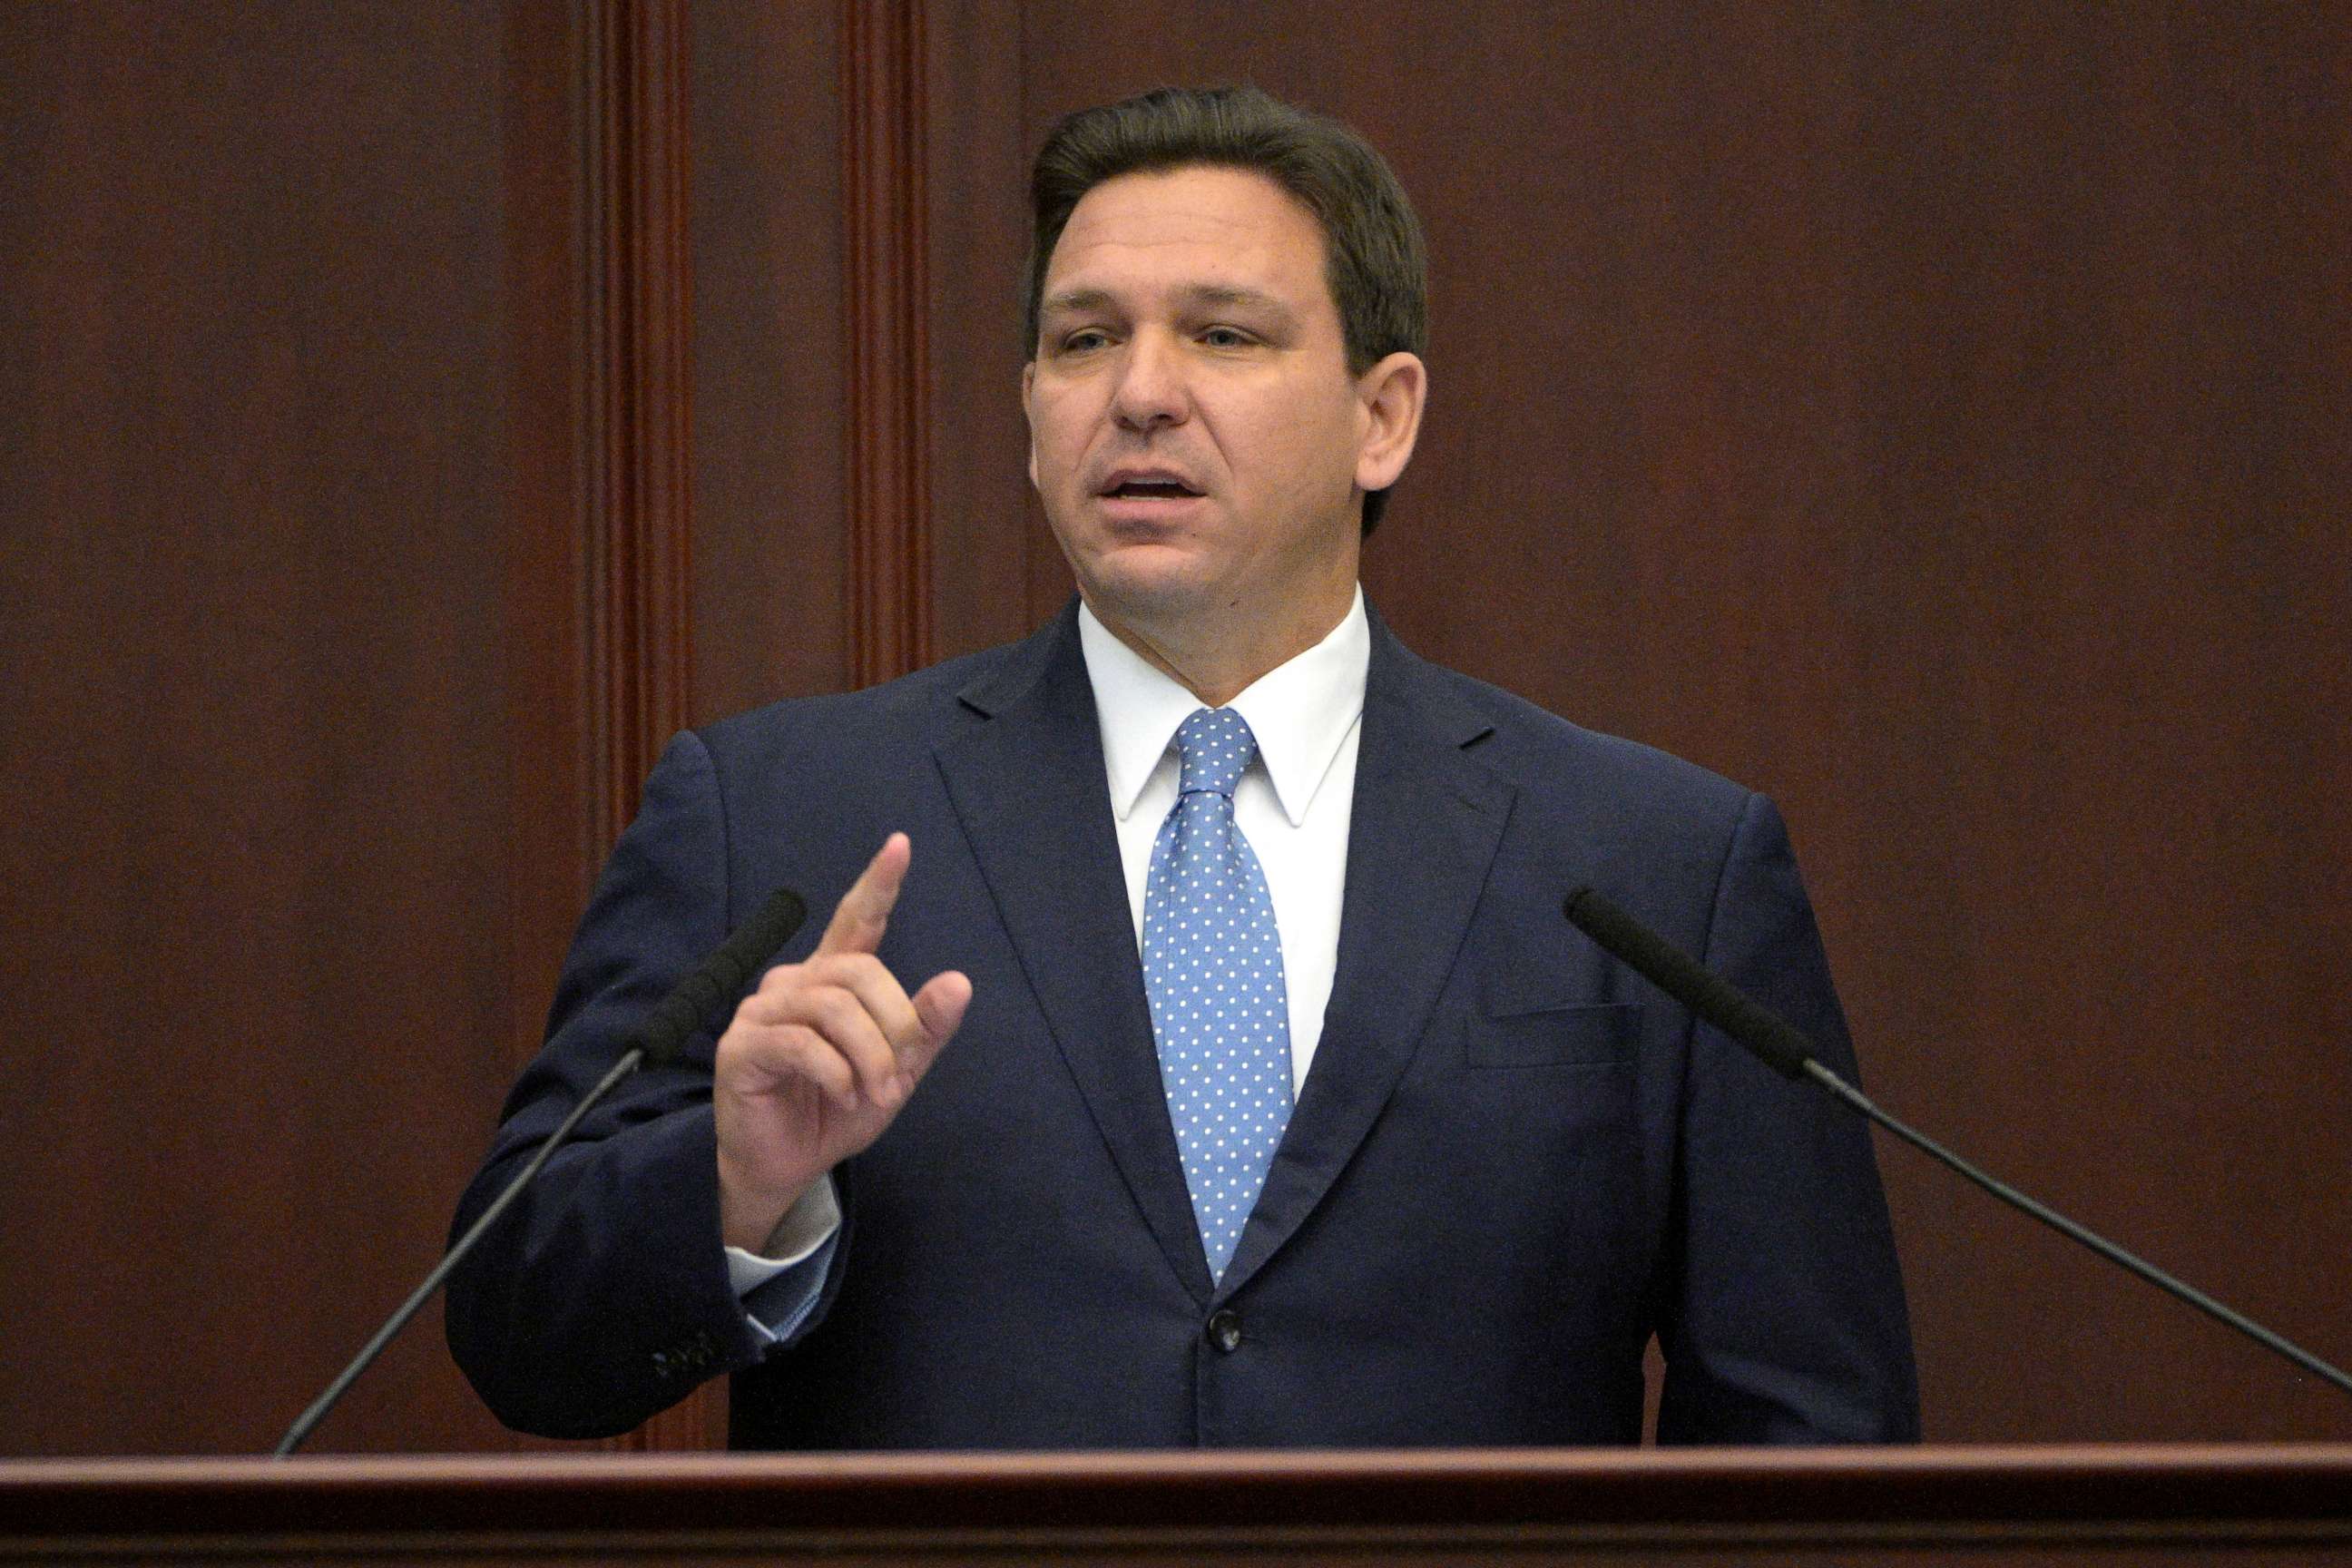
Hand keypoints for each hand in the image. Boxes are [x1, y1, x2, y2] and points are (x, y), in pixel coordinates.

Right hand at [712, 833, 970, 1252]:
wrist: (787, 1164)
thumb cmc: (837, 1109)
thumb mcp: (897, 1074)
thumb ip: (925, 1031)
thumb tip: (959, 983)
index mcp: (834, 981)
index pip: (856, 921)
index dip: (878, 883)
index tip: (900, 845)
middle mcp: (796, 983)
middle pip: (860, 972)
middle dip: (894, 1024)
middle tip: (897, 1077)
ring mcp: (763, 1011)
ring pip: (833, 1007)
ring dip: (868, 1057)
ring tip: (872, 1093)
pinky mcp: (742, 1045)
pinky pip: (802, 1043)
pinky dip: (836, 1073)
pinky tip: (843, 1095)